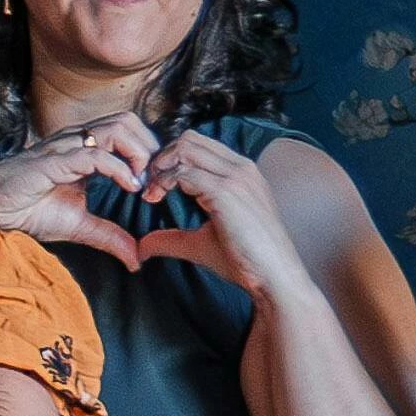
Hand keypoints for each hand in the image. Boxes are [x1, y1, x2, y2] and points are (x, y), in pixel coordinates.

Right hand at [0, 112, 156, 265]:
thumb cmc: (26, 212)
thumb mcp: (79, 225)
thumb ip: (110, 236)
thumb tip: (138, 259)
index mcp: (84, 149)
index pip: (128, 131)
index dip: (149, 152)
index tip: (156, 183)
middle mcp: (76, 141)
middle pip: (127, 120)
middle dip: (149, 146)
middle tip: (154, 179)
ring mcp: (63, 147)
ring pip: (116, 127)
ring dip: (139, 153)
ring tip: (142, 182)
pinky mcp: (52, 161)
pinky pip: (94, 154)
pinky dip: (119, 169)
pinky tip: (129, 188)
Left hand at [130, 130, 307, 294]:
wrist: (274, 276)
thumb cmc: (245, 260)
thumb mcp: (201, 242)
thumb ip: (171, 238)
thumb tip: (142, 246)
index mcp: (241, 172)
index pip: (198, 144)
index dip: (170, 160)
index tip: (155, 185)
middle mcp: (241, 167)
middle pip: (188, 139)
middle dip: (161, 158)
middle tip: (149, 185)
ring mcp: (236, 177)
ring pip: (185, 149)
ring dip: (160, 167)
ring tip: (152, 192)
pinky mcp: (226, 192)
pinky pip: (184, 173)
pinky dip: (163, 182)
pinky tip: (155, 199)